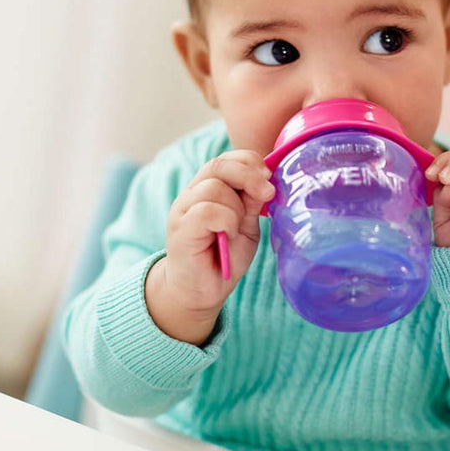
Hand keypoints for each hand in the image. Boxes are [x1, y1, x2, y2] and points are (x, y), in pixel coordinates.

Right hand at [146, 151, 274, 343]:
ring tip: (235, 230)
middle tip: (267, 193)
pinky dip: (225, 221)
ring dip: (235, 208)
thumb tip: (266, 179)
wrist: (201, 292)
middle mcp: (192, 194)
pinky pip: (206, 211)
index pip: (227, 158)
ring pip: (213, 188)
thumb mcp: (247, 226)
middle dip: (249, 175)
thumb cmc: (224, 257)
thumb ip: (252, 202)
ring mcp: (182, 210)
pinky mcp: (179, 230)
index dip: (250, 161)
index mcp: (208, 187)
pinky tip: (227, 236)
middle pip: (218, 165)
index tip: (269, 177)